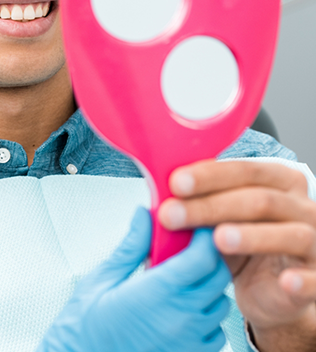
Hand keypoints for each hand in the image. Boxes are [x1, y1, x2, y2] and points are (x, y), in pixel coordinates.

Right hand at [38, 207, 230, 351]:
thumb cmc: (87, 326)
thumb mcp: (104, 278)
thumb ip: (132, 245)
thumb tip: (145, 215)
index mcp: (156, 293)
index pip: (201, 257)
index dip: (204, 237)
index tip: (197, 227)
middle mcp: (179, 319)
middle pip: (218, 278)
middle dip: (208, 258)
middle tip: (188, 250)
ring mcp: (188, 343)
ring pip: (219, 305)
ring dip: (206, 289)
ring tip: (178, 284)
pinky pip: (215, 334)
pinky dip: (204, 319)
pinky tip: (179, 313)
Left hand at [158, 160, 315, 350]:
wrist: (269, 289)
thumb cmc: (242, 242)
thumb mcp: (219, 217)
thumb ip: (200, 201)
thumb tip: (160, 194)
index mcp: (278, 180)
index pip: (244, 170)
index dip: (209, 175)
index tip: (175, 183)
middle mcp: (300, 206)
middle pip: (259, 200)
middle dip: (210, 206)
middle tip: (173, 213)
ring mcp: (314, 242)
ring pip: (288, 233)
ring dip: (251, 235)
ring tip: (217, 239)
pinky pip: (314, 281)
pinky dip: (301, 281)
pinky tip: (286, 282)